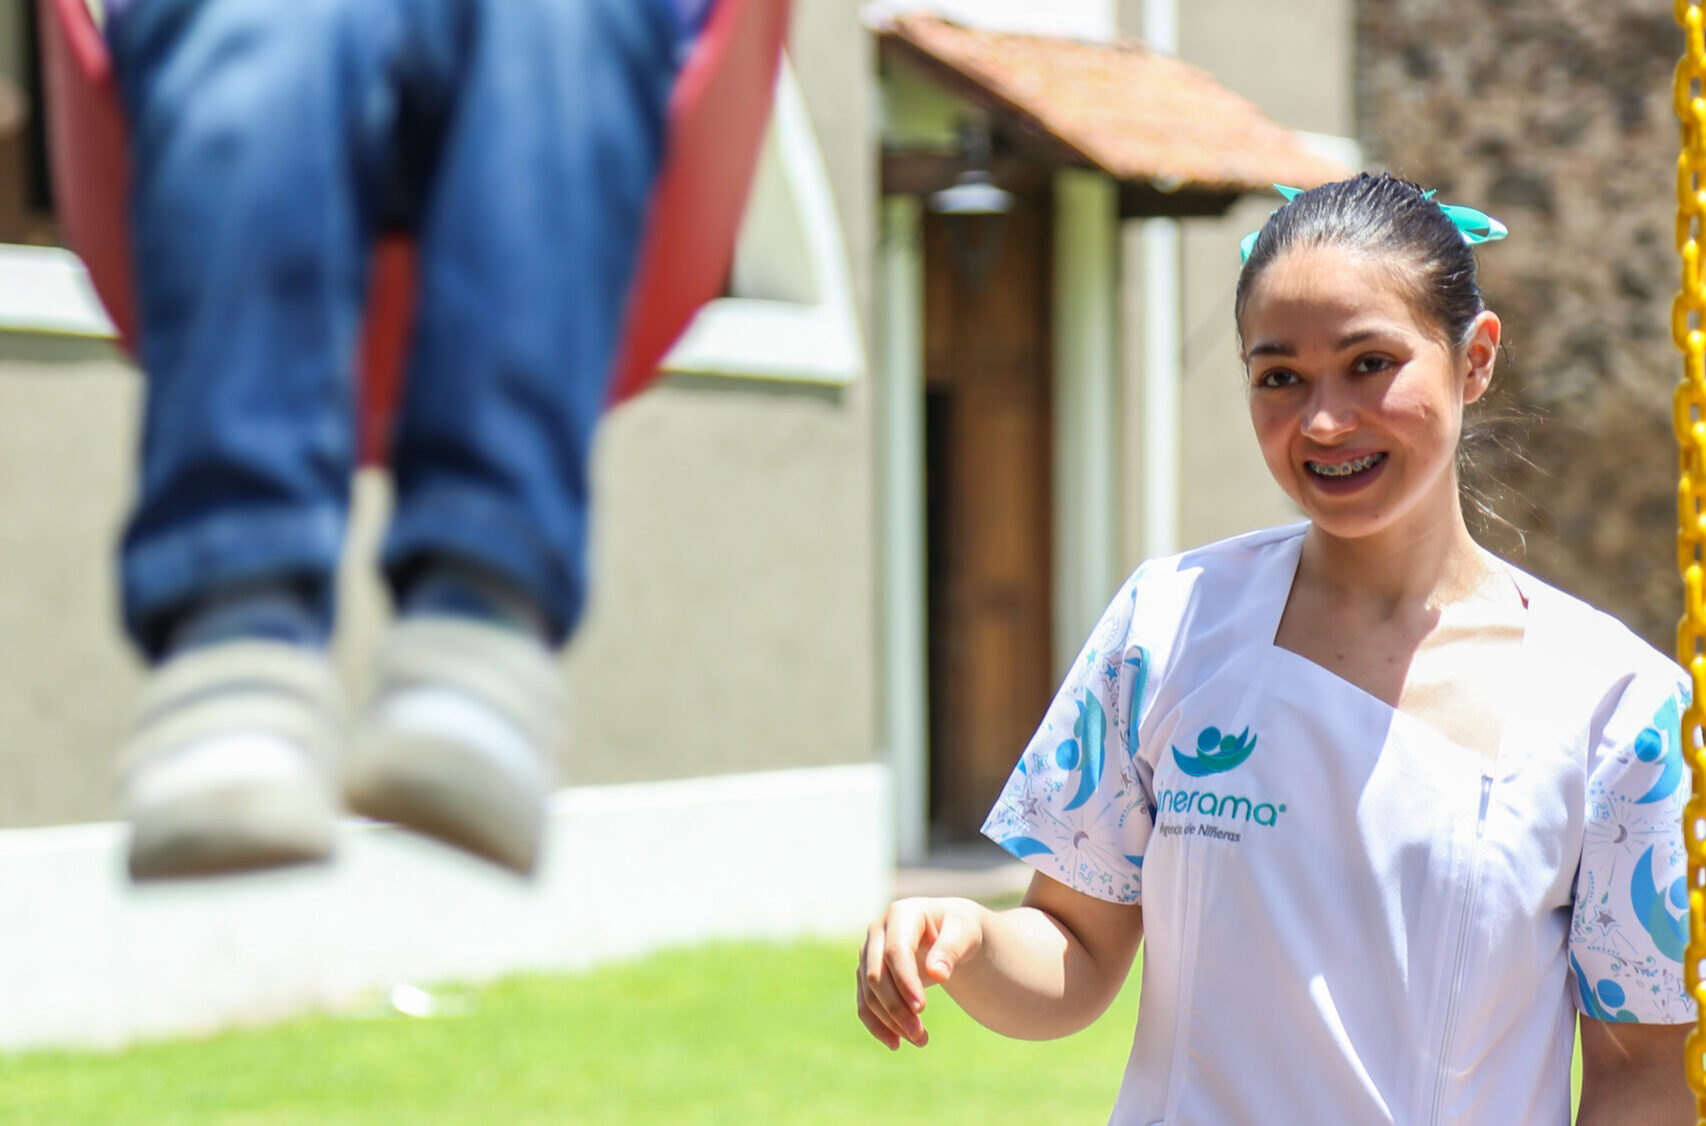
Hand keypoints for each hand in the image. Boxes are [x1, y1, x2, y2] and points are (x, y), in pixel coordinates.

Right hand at [856, 896, 983, 1049]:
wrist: (949, 930)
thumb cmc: (959, 929)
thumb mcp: (965, 932)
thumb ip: (951, 948)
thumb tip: (937, 973)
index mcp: (901, 913)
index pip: (896, 951)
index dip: (905, 981)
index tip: (922, 1009)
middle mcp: (878, 930)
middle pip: (876, 975)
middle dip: (897, 1008)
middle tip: (922, 1036)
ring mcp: (869, 952)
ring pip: (869, 993)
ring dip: (890, 1021)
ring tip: (920, 1040)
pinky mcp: (867, 972)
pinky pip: (864, 1003)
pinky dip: (878, 1025)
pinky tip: (896, 1043)